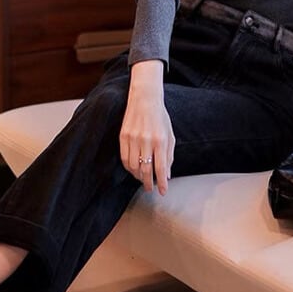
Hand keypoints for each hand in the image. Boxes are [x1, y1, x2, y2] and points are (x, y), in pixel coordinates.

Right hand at [119, 60, 174, 195]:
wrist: (145, 100)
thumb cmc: (160, 118)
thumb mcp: (169, 135)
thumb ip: (169, 156)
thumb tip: (167, 175)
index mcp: (160, 140)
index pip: (160, 167)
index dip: (161, 182)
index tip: (162, 191)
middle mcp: (146, 140)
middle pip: (145, 169)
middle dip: (148, 182)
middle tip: (150, 188)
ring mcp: (133, 138)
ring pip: (133, 166)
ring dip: (138, 176)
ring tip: (142, 179)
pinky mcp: (123, 136)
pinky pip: (124, 158)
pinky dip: (129, 168)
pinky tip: (133, 170)